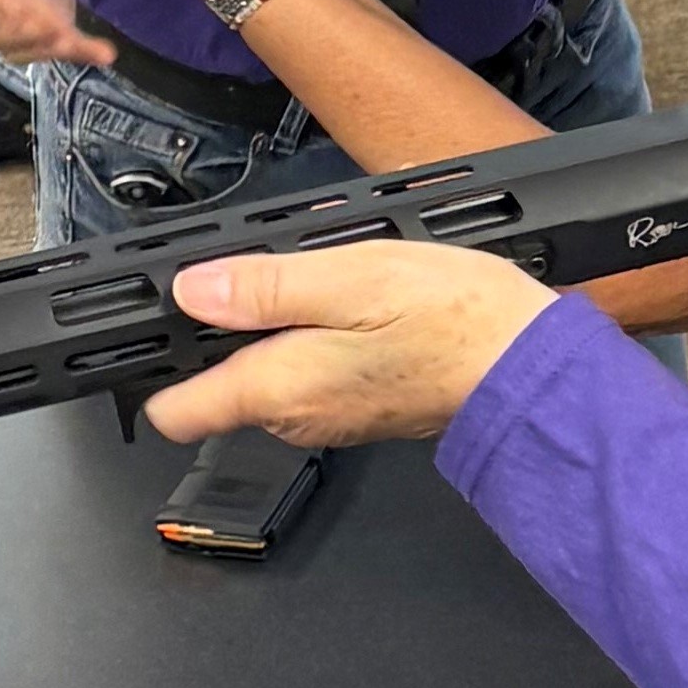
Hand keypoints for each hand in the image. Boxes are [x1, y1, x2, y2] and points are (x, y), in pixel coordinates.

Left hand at [147, 243, 552, 449]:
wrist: (531, 367)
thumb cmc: (458, 320)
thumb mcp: (354, 276)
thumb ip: (265, 286)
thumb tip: (194, 289)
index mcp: (280, 386)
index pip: (176, 411)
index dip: (156, 364)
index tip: (159, 324)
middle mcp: (296, 416)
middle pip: (220, 381)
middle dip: (226, 328)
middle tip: (263, 271)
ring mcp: (329, 417)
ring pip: (268, 373)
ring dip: (277, 328)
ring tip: (322, 279)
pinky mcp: (360, 407)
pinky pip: (312, 374)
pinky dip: (316, 338)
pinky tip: (355, 304)